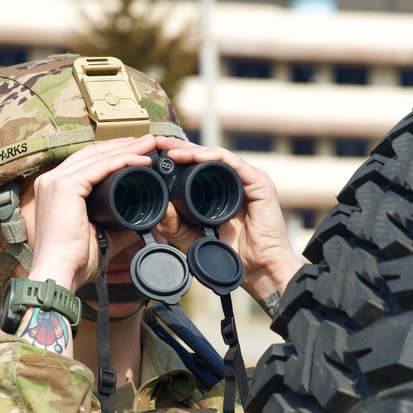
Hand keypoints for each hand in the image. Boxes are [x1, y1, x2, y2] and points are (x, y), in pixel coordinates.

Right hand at [24, 134, 162, 289]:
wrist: (60, 272)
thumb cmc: (76, 259)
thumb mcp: (102, 234)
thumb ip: (121, 222)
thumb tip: (145, 218)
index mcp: (55, 188)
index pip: (88, 162)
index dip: (113, 153)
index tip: (137, 151)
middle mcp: (51, 179)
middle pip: (92, 153)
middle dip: (122, 145)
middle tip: (148, 142)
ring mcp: (55, 181)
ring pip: (97, 156)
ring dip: (126, 148)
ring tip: (149, 145)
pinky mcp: (64, 186)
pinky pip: (99, 167)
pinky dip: (122, 161)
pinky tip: (141, 159)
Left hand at [153, 142, 300, 305]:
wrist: (257, 269)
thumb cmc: (230, 254)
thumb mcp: (192, 239)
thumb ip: (174, 226)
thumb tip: (160, 207)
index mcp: (220, 190)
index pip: (195, 166)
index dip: (175, 157)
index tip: (153, 154)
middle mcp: (234, 181)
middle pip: (204, 157)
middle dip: (180, 148)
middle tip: (158, 143)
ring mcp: (248, 179)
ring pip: (217, 156)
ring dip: (192, 151)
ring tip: (171, 152)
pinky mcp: (259, 183)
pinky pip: (233, 163)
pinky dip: (213, 157)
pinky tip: (196, 157)